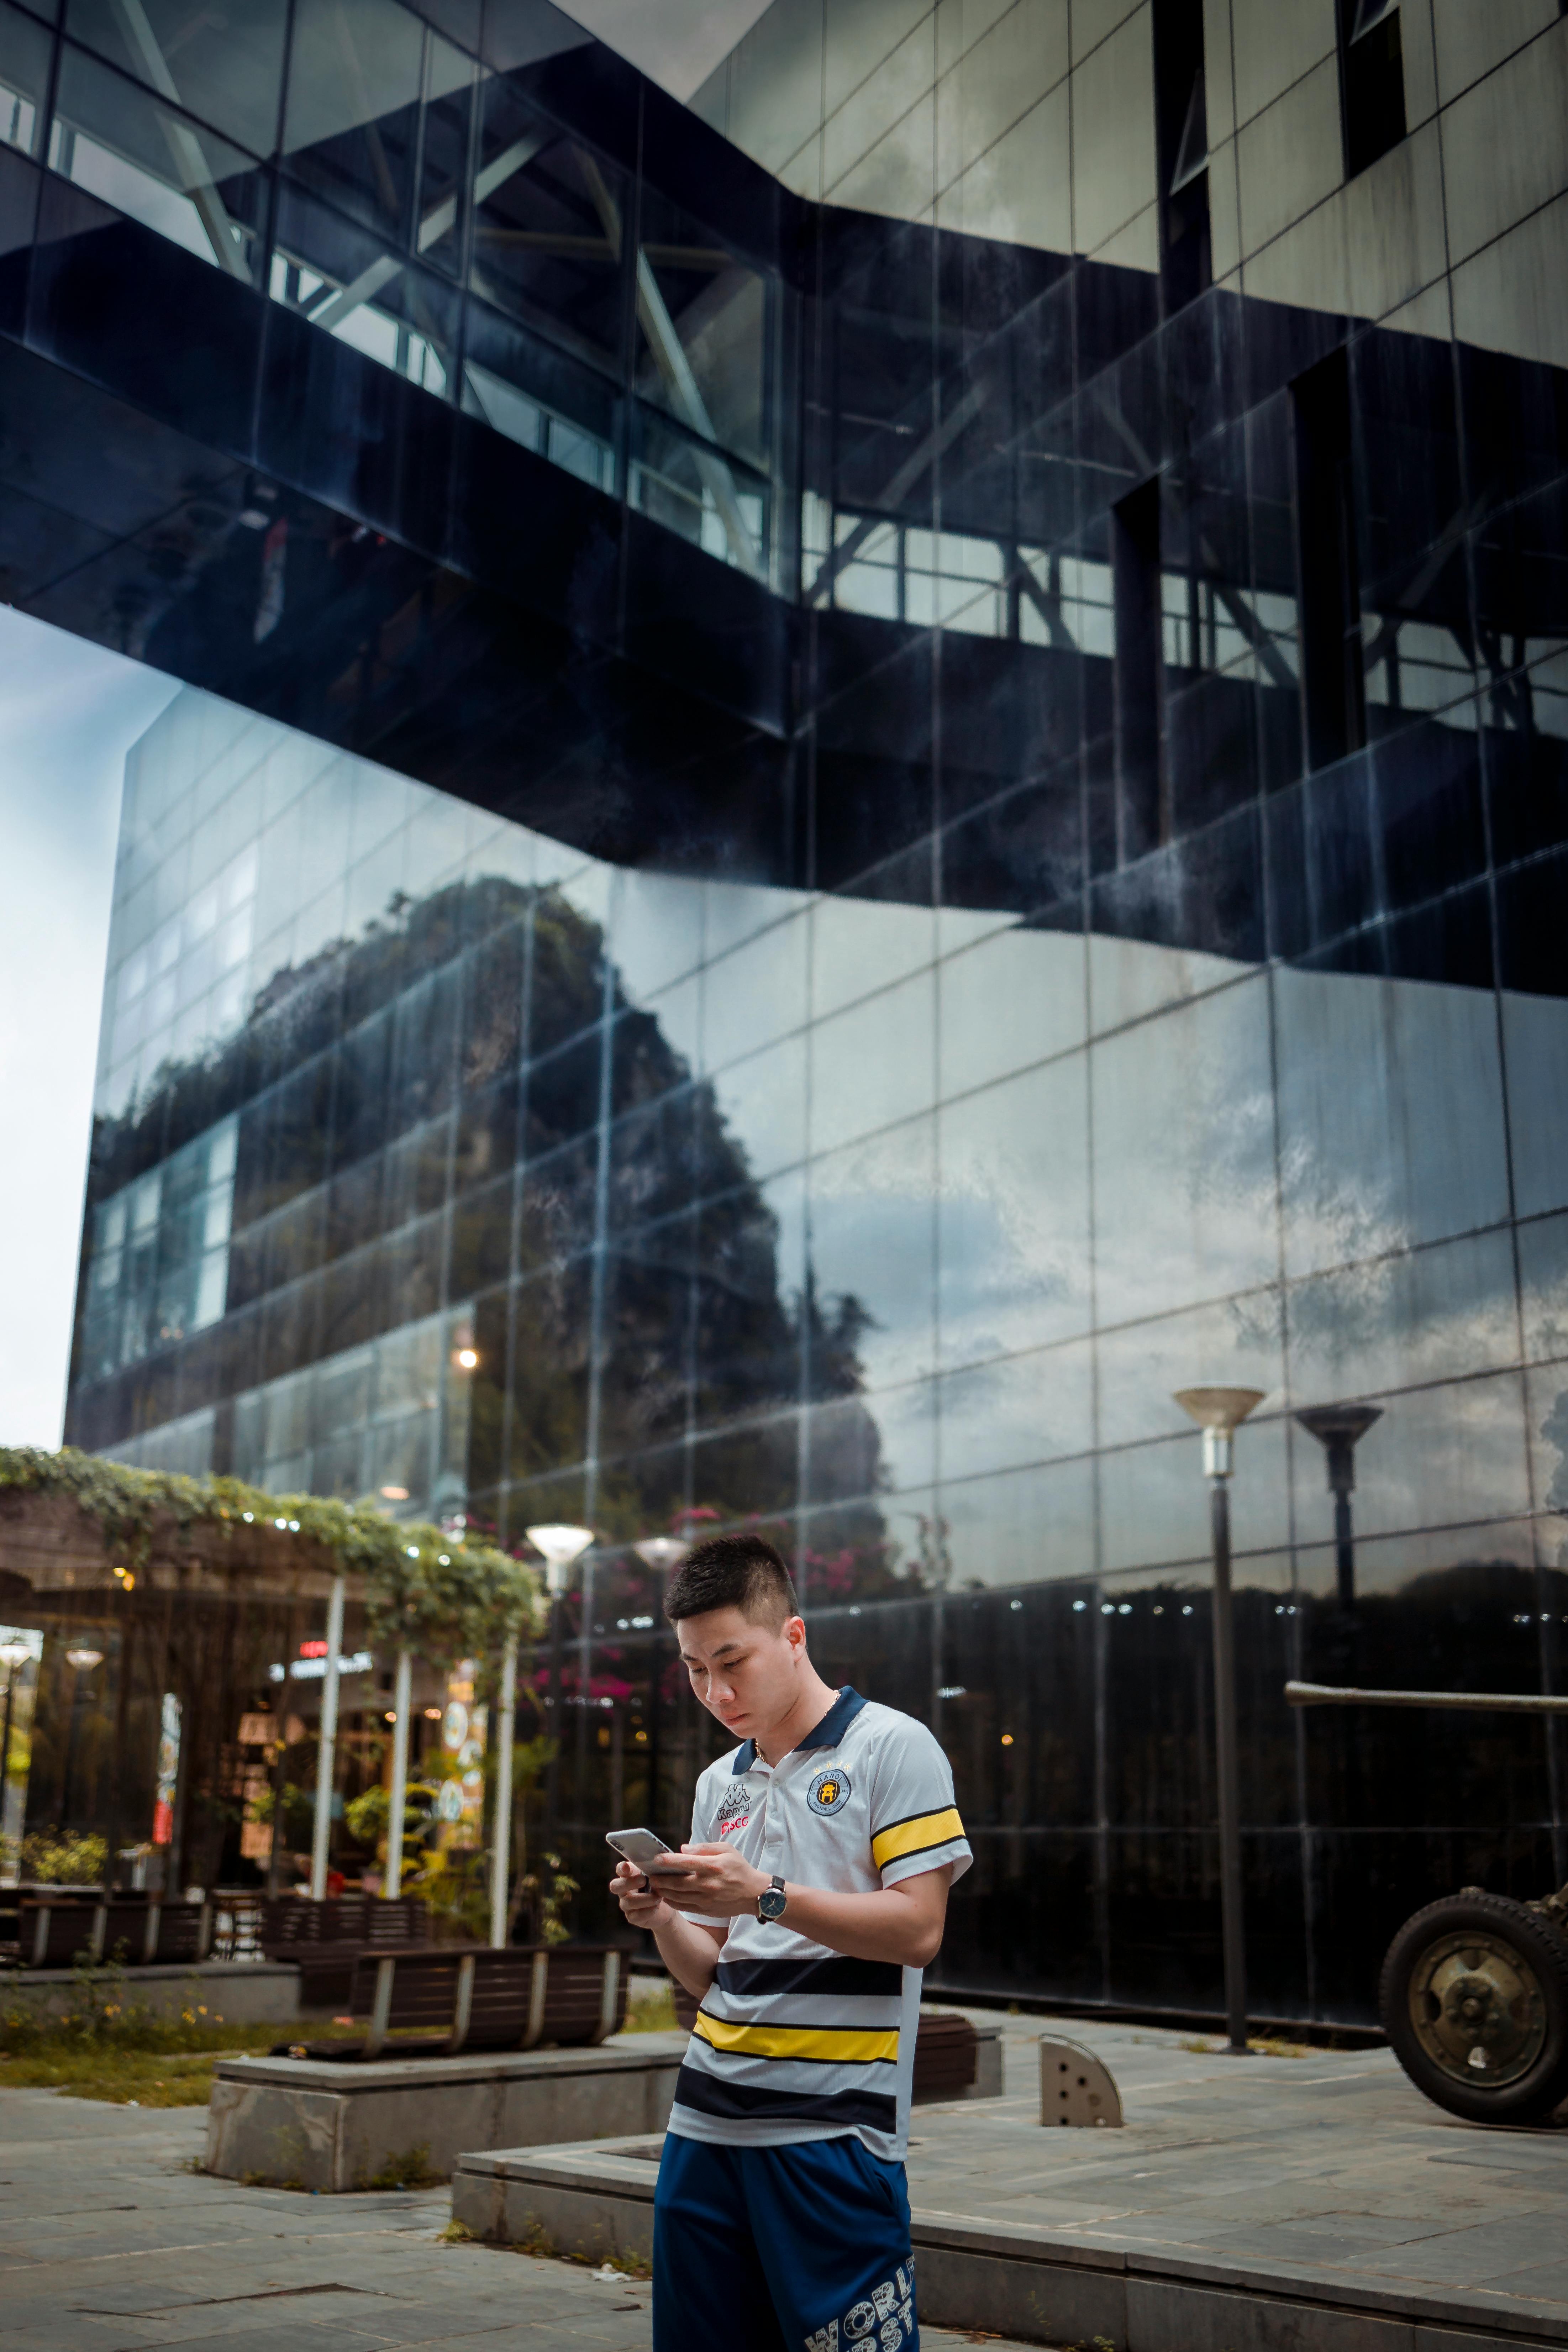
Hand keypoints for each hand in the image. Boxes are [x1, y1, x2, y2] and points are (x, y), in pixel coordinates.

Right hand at [608, 1858, 674, 1926]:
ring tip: (658, 1897)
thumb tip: (657, 1860)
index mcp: (628, 1876)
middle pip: (615, 1886)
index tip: (626, 1867)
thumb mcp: (656, 1876)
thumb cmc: (658, 1887)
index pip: (620, 1870)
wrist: (665, 1908)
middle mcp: (623, 1890)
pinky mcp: (632, 1917)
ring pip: (629, 1901)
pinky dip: (648, 1910)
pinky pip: (636, 1915)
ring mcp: (626, 1904)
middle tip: (643, 1880)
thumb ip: (652, 1868)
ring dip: (645, 1898)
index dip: (621, 1868)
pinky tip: (656, 1907)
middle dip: (629, 1882)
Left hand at [652, 1841, 770, 1918]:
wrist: (753, 1894)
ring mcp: (706, 1899)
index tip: (656, 1859)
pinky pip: (683, 1907)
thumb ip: (704, 1847)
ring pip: (678, 1896)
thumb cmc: (739, 1868)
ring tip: (654, 1884)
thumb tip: (683, 1849)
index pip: (686, 1863)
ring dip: (663, 1891)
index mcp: (713, 1867)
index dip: (669, 1861)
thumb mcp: (727, 1849)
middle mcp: (708, 1884)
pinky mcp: (705, 1910)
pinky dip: (672, 1901)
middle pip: (678, 1883)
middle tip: (649, 1874)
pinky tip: (665, 1896)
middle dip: (660, 1879)